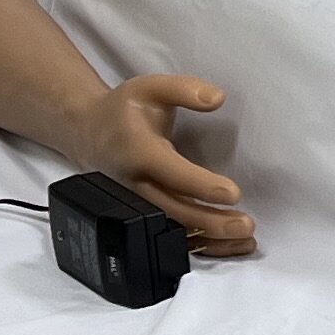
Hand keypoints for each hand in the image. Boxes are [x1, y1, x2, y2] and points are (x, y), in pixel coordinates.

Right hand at [81, 74, 255, 254]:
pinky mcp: (141, 215)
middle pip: (173, 210)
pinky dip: (200, 246)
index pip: (171, 172)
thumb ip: (184, 89)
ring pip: (171, 229)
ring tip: (246, 239)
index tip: (233, 193)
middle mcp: (135, 184)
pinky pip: (169, 236)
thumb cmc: (124, 112)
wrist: (89, 134)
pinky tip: (229, 245)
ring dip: (209, 239)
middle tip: (245, 224)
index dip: (201, 185)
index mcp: (138, 152)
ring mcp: (135, 204)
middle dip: (210, 221)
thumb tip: (216, 98)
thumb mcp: (151, 87)